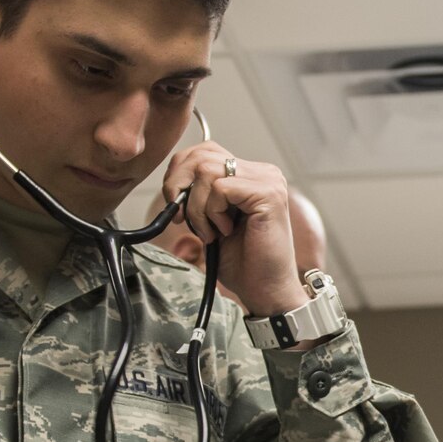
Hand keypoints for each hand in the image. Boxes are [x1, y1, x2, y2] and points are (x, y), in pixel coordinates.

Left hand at [160, 143, 303, 316]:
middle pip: (202, 154)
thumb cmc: (242, 261)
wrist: (265, 289)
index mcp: (250, 174)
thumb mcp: (210, 220)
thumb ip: (199, 195)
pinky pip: (221, 188)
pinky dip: (213, 213)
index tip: (178, 209)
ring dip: (198, 207)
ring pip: (207, 170)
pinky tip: (226, 232)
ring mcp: (268, 181)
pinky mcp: (269, 194)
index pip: (204, 151)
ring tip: (211, 232)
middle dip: (179, 187)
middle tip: (184, 219)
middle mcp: (262, 172)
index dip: (179, 175)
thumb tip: (174, 183)